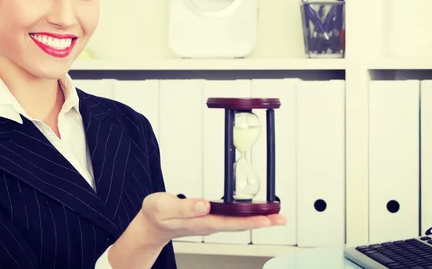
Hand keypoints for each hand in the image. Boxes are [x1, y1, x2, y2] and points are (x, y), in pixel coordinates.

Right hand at [138, 192, 286, 245]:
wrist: (151, 225)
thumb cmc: (156, 215)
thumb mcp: (164, 207)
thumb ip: (184, 207)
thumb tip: (205, 205)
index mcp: (199, 222)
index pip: (230, 223)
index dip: (249, 221)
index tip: (266, 219)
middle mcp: (208, 224)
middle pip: (239, 225)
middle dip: (262, 222)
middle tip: (281, 219)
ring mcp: (209, 223)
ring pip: (237, 222)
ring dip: (257, 220)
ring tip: (274, 216)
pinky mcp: (208, 219)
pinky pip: (231, 219)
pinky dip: (245, 216)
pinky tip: (253, 214)